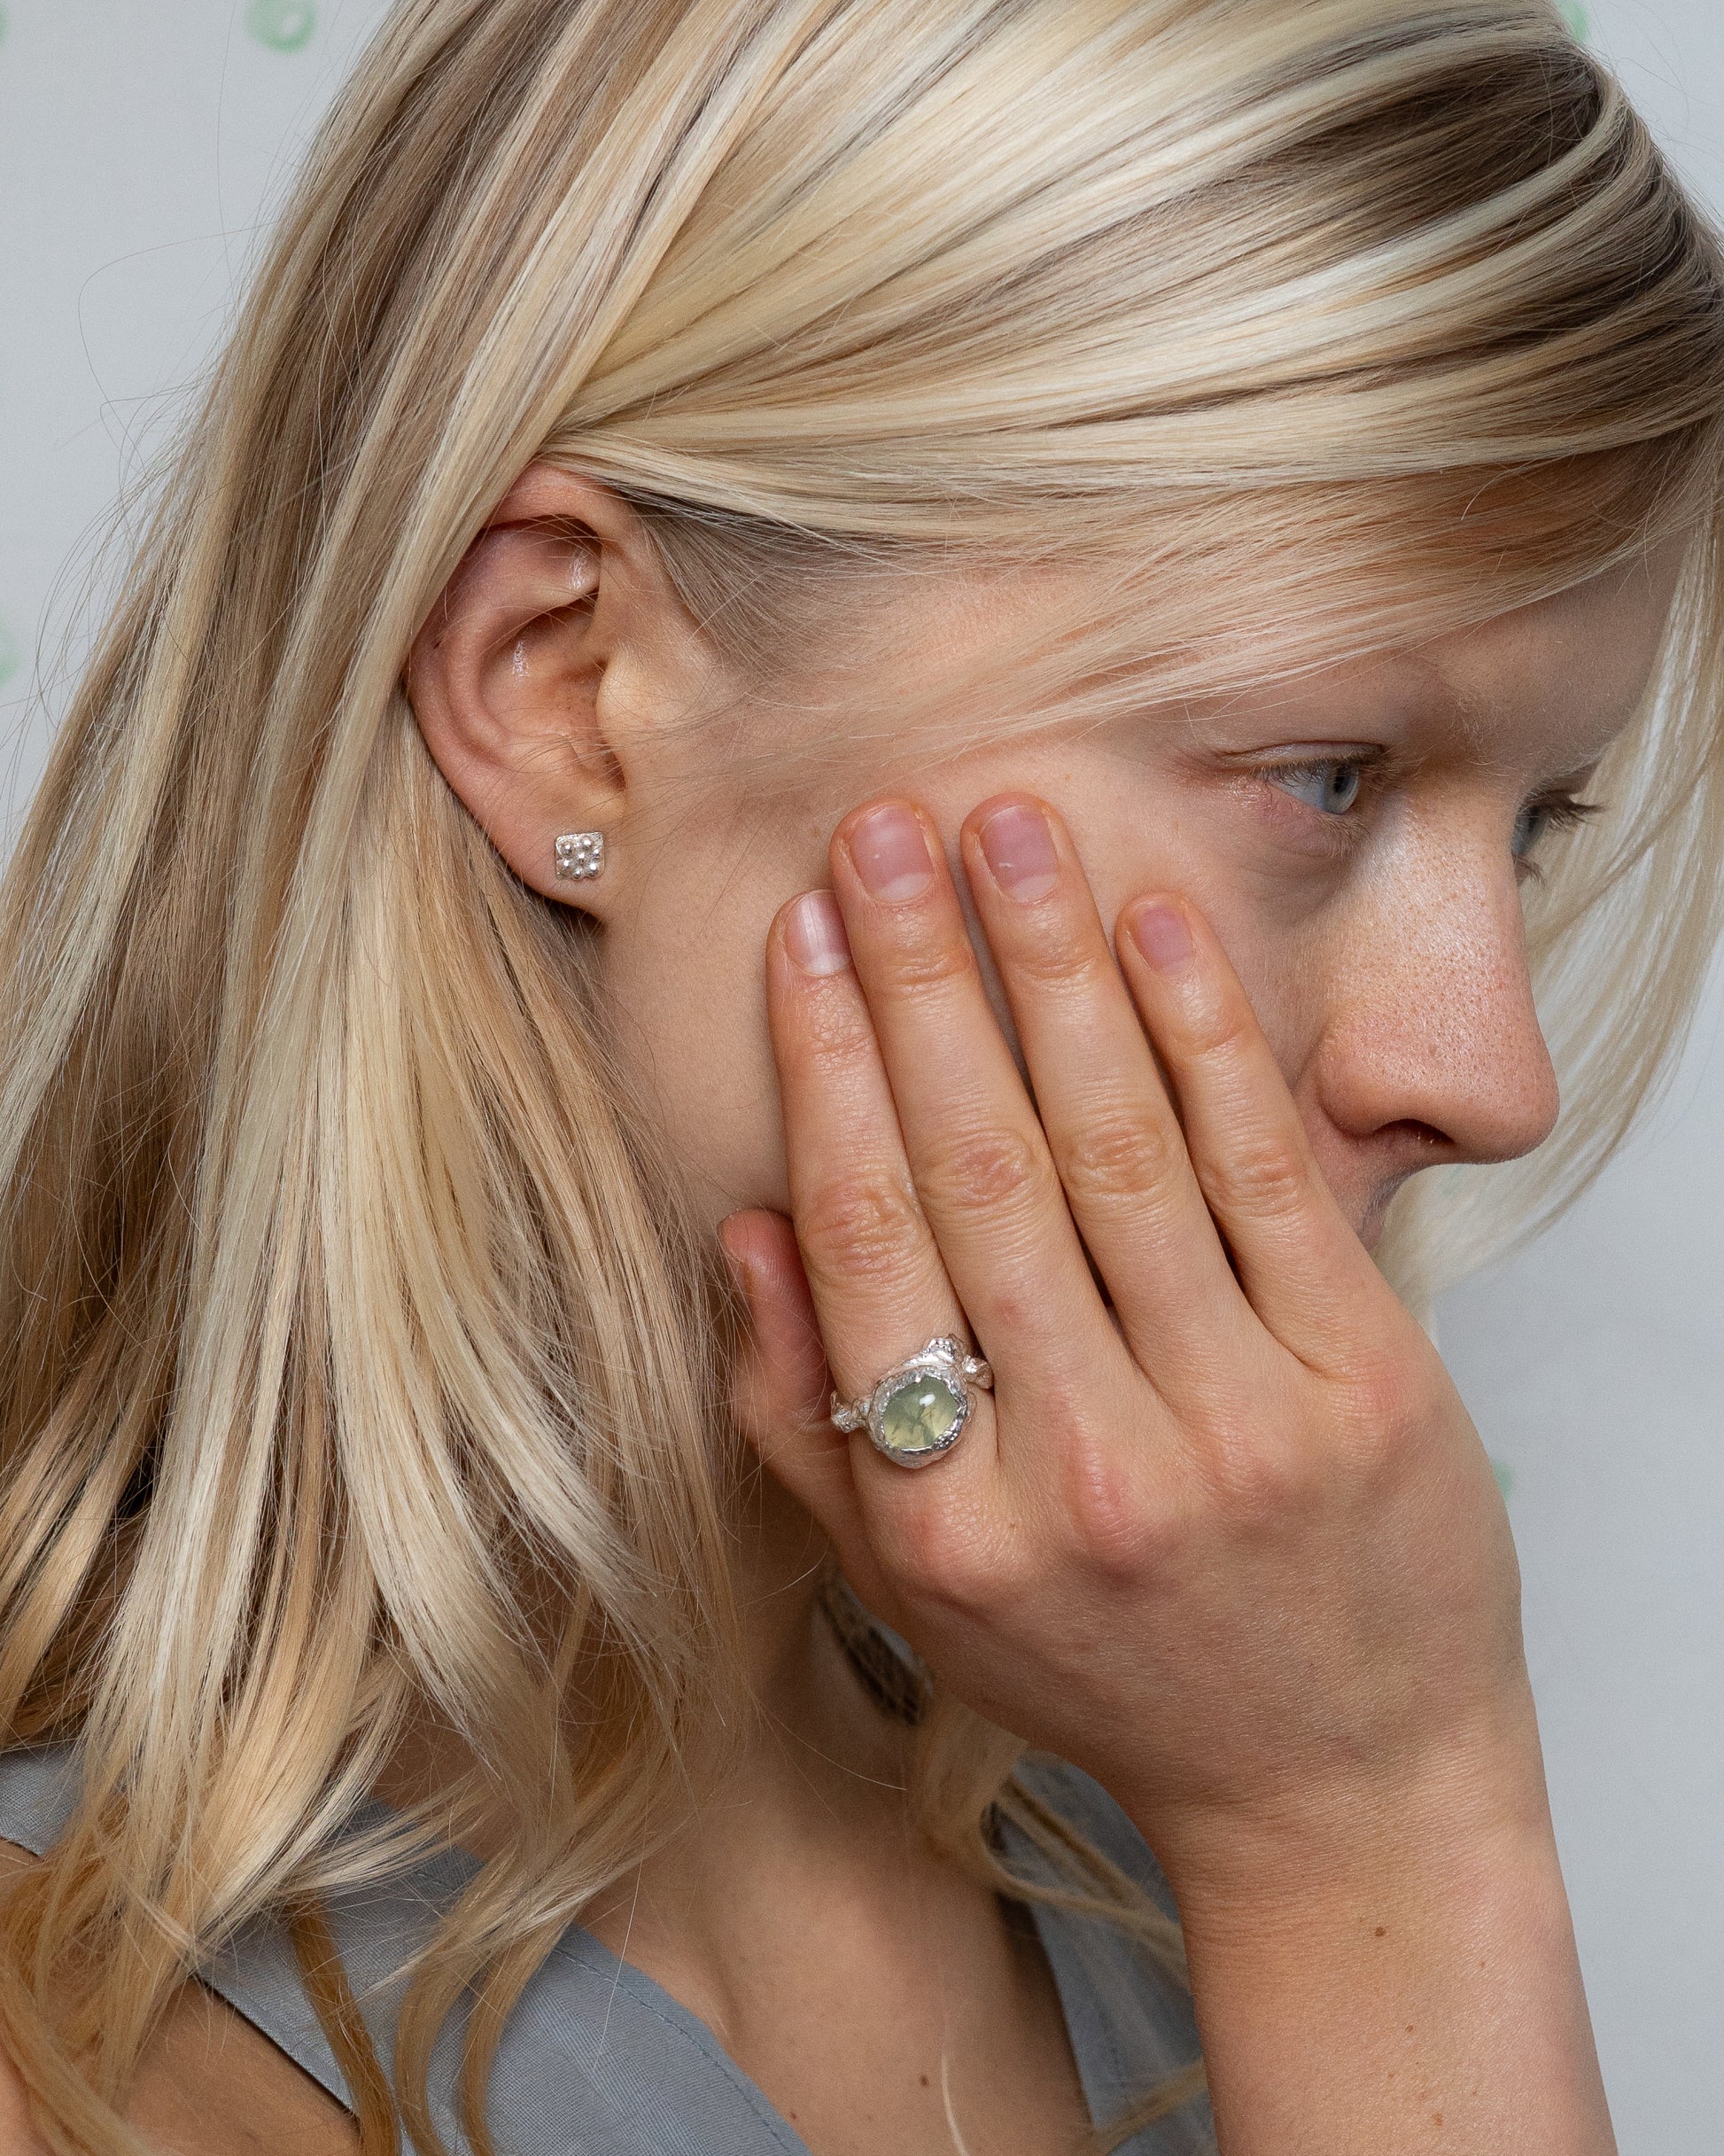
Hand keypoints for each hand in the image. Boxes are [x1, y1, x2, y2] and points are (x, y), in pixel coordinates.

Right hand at [722, 791, 1537, 1892]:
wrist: (1334, 1774)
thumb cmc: (1104, 1666)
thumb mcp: (912, 1590)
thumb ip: (799, 1419)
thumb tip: (742, 1228)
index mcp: (950, 1522)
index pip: (868, 1246)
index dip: (828, 1071)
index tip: (805, 933)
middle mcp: (1086, 1468)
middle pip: (984, 1171)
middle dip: (926, 977)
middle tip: (886, 828)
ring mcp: (1238, 1421)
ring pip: (1122, 1150)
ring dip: (1056, 970)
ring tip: (1011, 830)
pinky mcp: (1365, 1380)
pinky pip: (1268, 1175)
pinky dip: (1206, 1039)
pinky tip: (1153, 928)